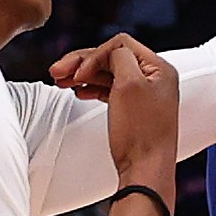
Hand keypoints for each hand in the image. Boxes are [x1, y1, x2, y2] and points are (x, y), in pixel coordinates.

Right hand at [48, 31, 179, 194]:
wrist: (145, 170)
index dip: (94, 55)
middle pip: (113, 58)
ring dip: (84, 74)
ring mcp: (146, 95)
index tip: (80, 74)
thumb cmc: (140, 132)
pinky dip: (93, 87)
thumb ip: (119, 58)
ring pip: (109, 74)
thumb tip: (111, 51)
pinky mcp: (136, 111)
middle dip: (83, 63)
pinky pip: (111, 89)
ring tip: (61, 81)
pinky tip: (78, 91)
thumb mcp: (129, 84)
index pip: (121, 44)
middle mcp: (156, 79)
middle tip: (56, 72)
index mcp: (159, 69)